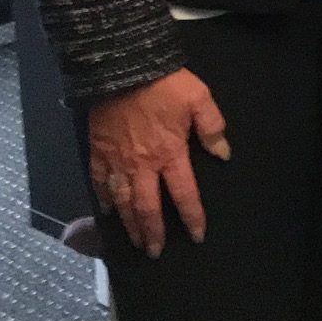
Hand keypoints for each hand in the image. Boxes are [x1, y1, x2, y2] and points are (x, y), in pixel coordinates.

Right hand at [86, 68, 229, 257]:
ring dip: (129, 224)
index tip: (197, 236)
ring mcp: (117, 162)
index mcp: (170, 154)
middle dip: (153, 232)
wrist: (124, 68)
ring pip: (122, 202)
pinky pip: (99, 184)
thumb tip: (223, 154)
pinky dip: (103, 201)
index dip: (192, 216)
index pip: (184, 193)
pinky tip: (106, 212)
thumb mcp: (200, 100)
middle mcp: (143, 165)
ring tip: (134, 241)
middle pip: (148, 207)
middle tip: (155, 252)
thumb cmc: (166, 85)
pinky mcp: (98, 153)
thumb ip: (212, 129)